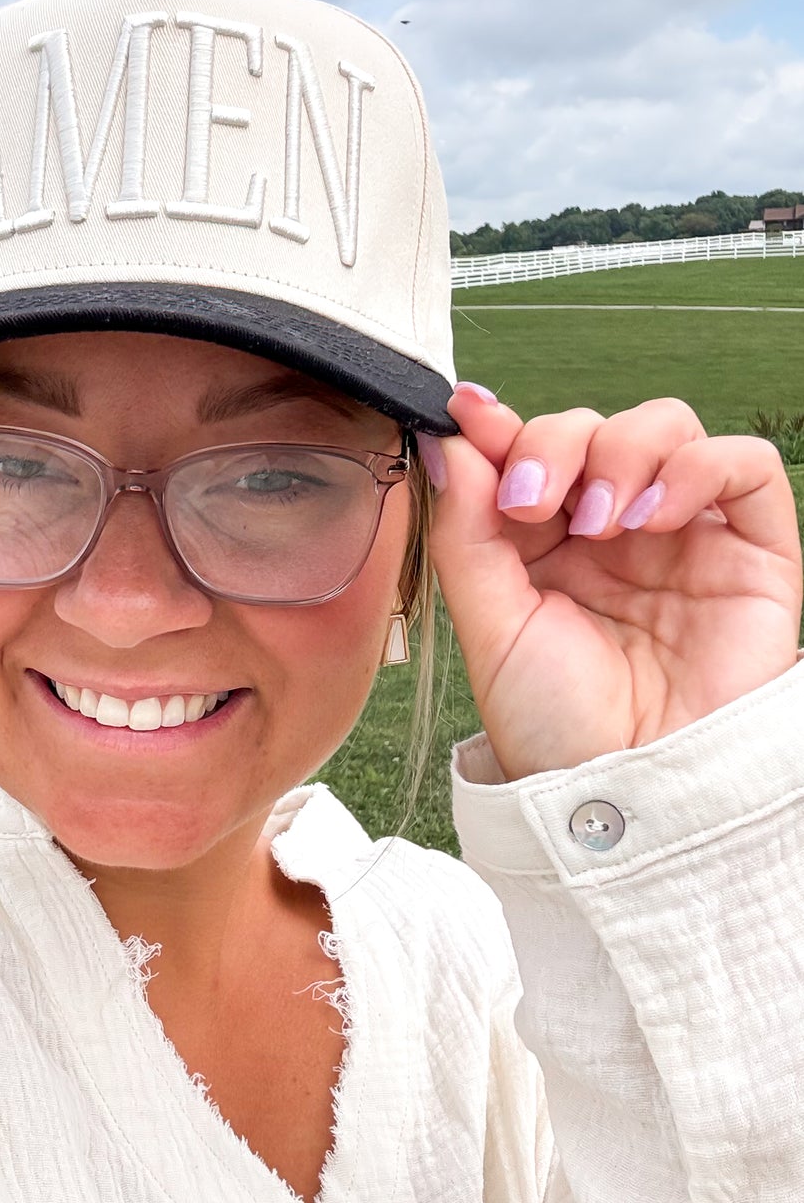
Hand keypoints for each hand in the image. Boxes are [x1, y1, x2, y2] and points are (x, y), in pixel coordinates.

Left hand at [421, 388, 803, 781]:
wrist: (626, 787)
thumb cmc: (557, 722)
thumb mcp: (490, 624)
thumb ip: (466, 530)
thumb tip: (450, 440)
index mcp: (546, 541)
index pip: (531, 449)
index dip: (502, 425)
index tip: (468, 414)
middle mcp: (615, 527)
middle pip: (593, 426)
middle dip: (555, 443)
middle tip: (530, 501)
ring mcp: (685, 532)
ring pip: (665, 425)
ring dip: (621, 451)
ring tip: (597, 522)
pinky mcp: (751, 547)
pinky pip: (744, 464)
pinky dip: (696, 466)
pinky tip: (653, 515)